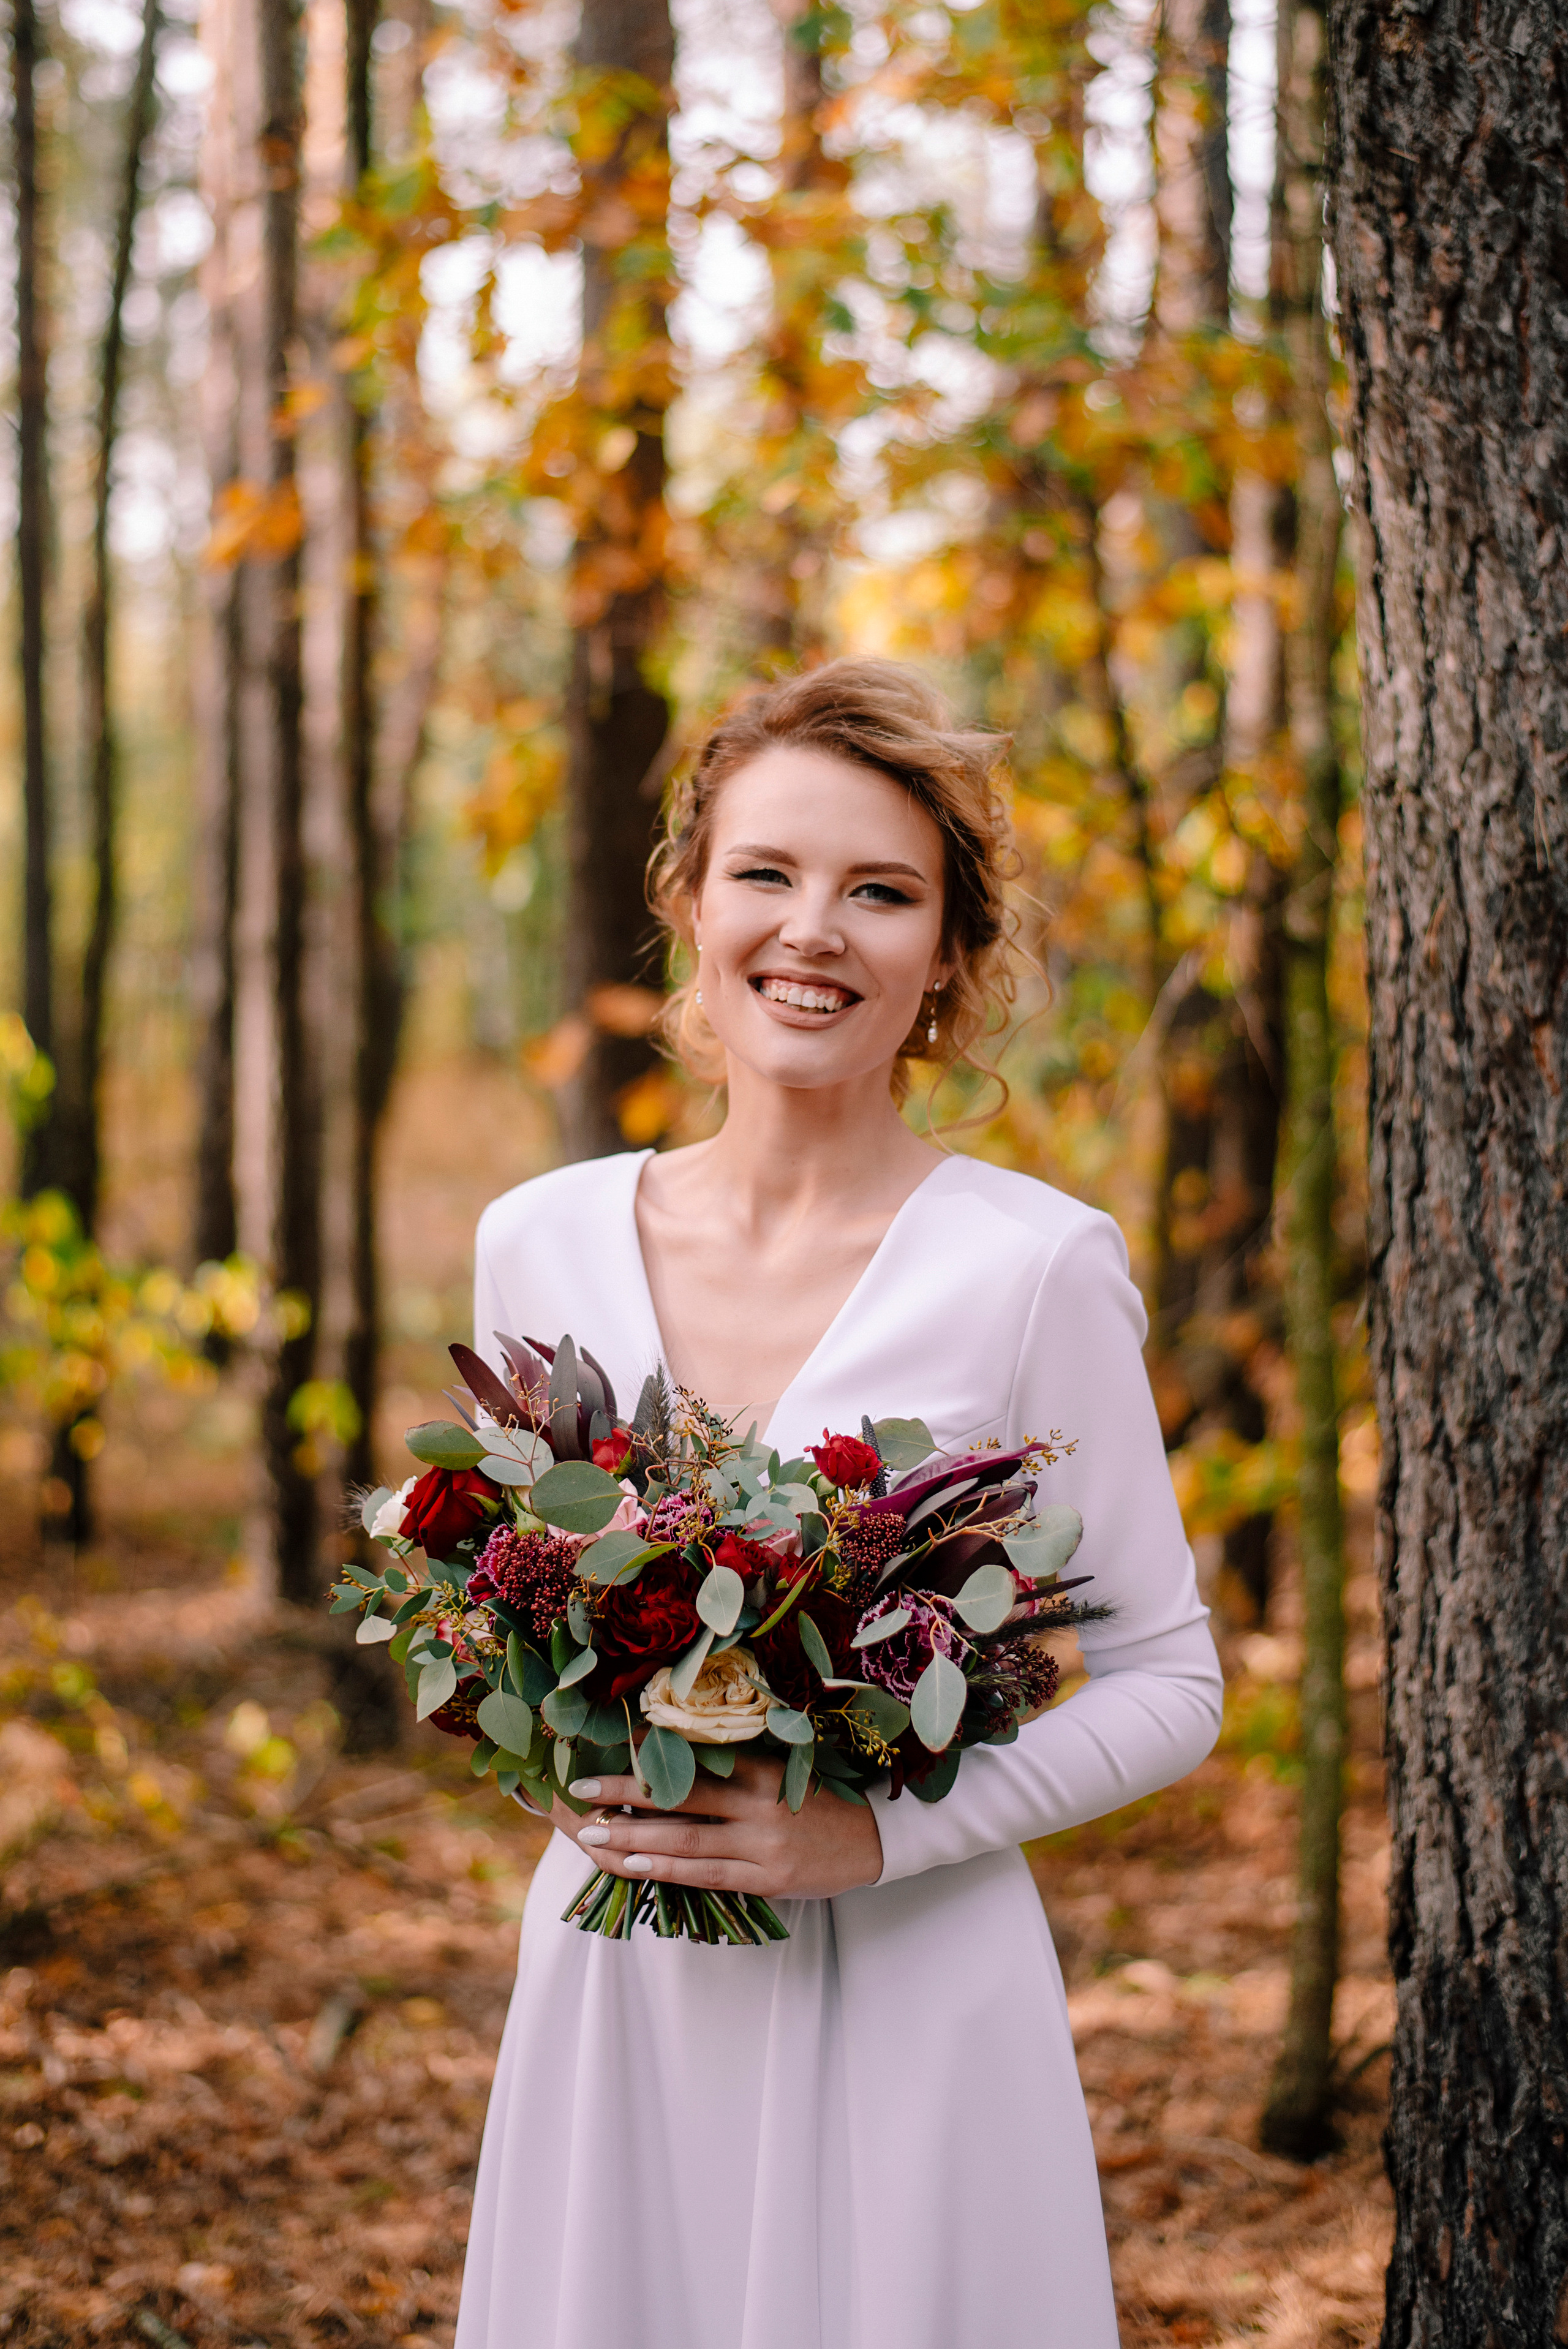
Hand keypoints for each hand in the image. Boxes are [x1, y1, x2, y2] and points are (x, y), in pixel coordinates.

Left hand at [562, 1752, 883, 1901]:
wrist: (873, 1839)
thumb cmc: (817, 1800)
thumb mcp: (782, 1771)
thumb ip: (735, 1769)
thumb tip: (672, 1762)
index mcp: (763, 1769)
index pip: (696, 1760)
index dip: (651, 1757)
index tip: (610, 1750)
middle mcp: (760, 1804)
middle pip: (681, 1799)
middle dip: (626, 1795)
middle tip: (581, 1791)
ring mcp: (763, 1845)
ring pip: (686, 1841)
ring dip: (634, 1838)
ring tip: (595, 1832)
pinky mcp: (768, 1880)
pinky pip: (707, 1876)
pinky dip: (666, 1871)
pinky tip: (633, 1866)